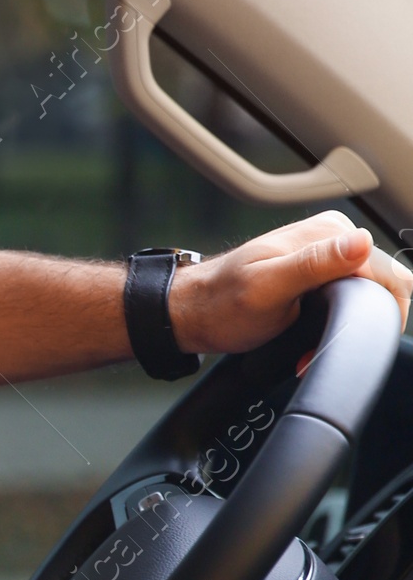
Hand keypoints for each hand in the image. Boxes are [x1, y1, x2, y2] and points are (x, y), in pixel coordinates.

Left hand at [169, 212, 410, 354]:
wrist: (194, 313)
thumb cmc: (221, 303)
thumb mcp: (268, 288)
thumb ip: (315, 264)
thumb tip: (361, 242)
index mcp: (328, 232)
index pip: (386, 272)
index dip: (370, 314)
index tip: (337, 338)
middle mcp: (334, 238)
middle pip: (383, 285)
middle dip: (358, 324)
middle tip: (316, 348)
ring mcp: (329, 256)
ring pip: (369, 297)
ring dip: (346, 328)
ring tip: (307, 347)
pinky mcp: (322, 274)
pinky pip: (350, 301)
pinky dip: (334, 326)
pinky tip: (307, 341)